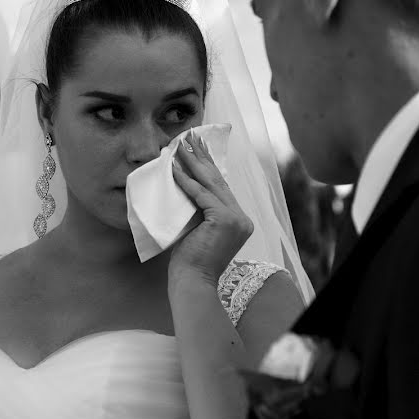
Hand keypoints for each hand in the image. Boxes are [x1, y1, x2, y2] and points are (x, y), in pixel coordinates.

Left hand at [170, 130, 253, 284]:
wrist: (192, 281)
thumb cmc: (189, 260)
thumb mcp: (197, 227)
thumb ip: (199, 208)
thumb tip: (185, 182)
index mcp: (239, 220)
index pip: (221, 186)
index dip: (209, 165)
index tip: (198, 146)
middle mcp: (243, 218)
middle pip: (218, 180)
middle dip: (202, 156)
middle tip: (189, 136)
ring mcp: (237, 219)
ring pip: (211, 184)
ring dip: (193, 162)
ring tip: (180, 145)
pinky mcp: (225, 220)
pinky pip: (202, 195)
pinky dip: (186, 181)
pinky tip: (175, 167)